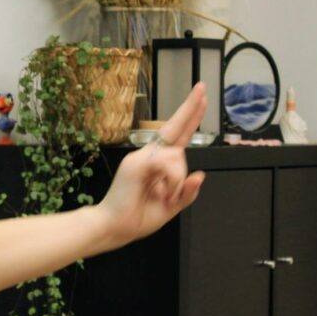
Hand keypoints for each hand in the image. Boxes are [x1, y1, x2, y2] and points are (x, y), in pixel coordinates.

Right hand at [98, 83, 207, 245]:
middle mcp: (149, 156)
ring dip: (178, 182)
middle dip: (191, 108)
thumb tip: (200, 175)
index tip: (200, 97)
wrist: (114, 227)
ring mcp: (141, 158)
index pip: (178, 136)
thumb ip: (187, 192)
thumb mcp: (171, 207)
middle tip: (202, 87)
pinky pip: (167, 164)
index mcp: (157, 163)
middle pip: (176, 131)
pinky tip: (161, 192)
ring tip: (165, 197)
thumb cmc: (137, 217)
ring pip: (177, 157)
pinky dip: (172, 181)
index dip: (189, 117)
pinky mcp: (136, 164)